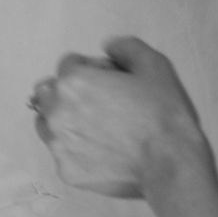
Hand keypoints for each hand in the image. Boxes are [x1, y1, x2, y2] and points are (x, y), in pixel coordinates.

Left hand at [29, 36, 210, 199]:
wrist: (171, 164)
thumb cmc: (164, 114)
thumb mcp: (154, 65)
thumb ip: (126, 47)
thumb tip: (108, 46)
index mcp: (73, 81)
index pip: (68, 64)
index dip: (91, 69)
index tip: (109, 82)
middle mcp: (56, 111)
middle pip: (48, 92)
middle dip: (68, 93)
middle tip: (100, 105)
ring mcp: (58, 144)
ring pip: (46, 123)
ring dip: (64, 121)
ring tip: (98, 129)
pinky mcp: (65, 170)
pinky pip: (62, 153)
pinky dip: (75, 150)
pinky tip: (102, 152)